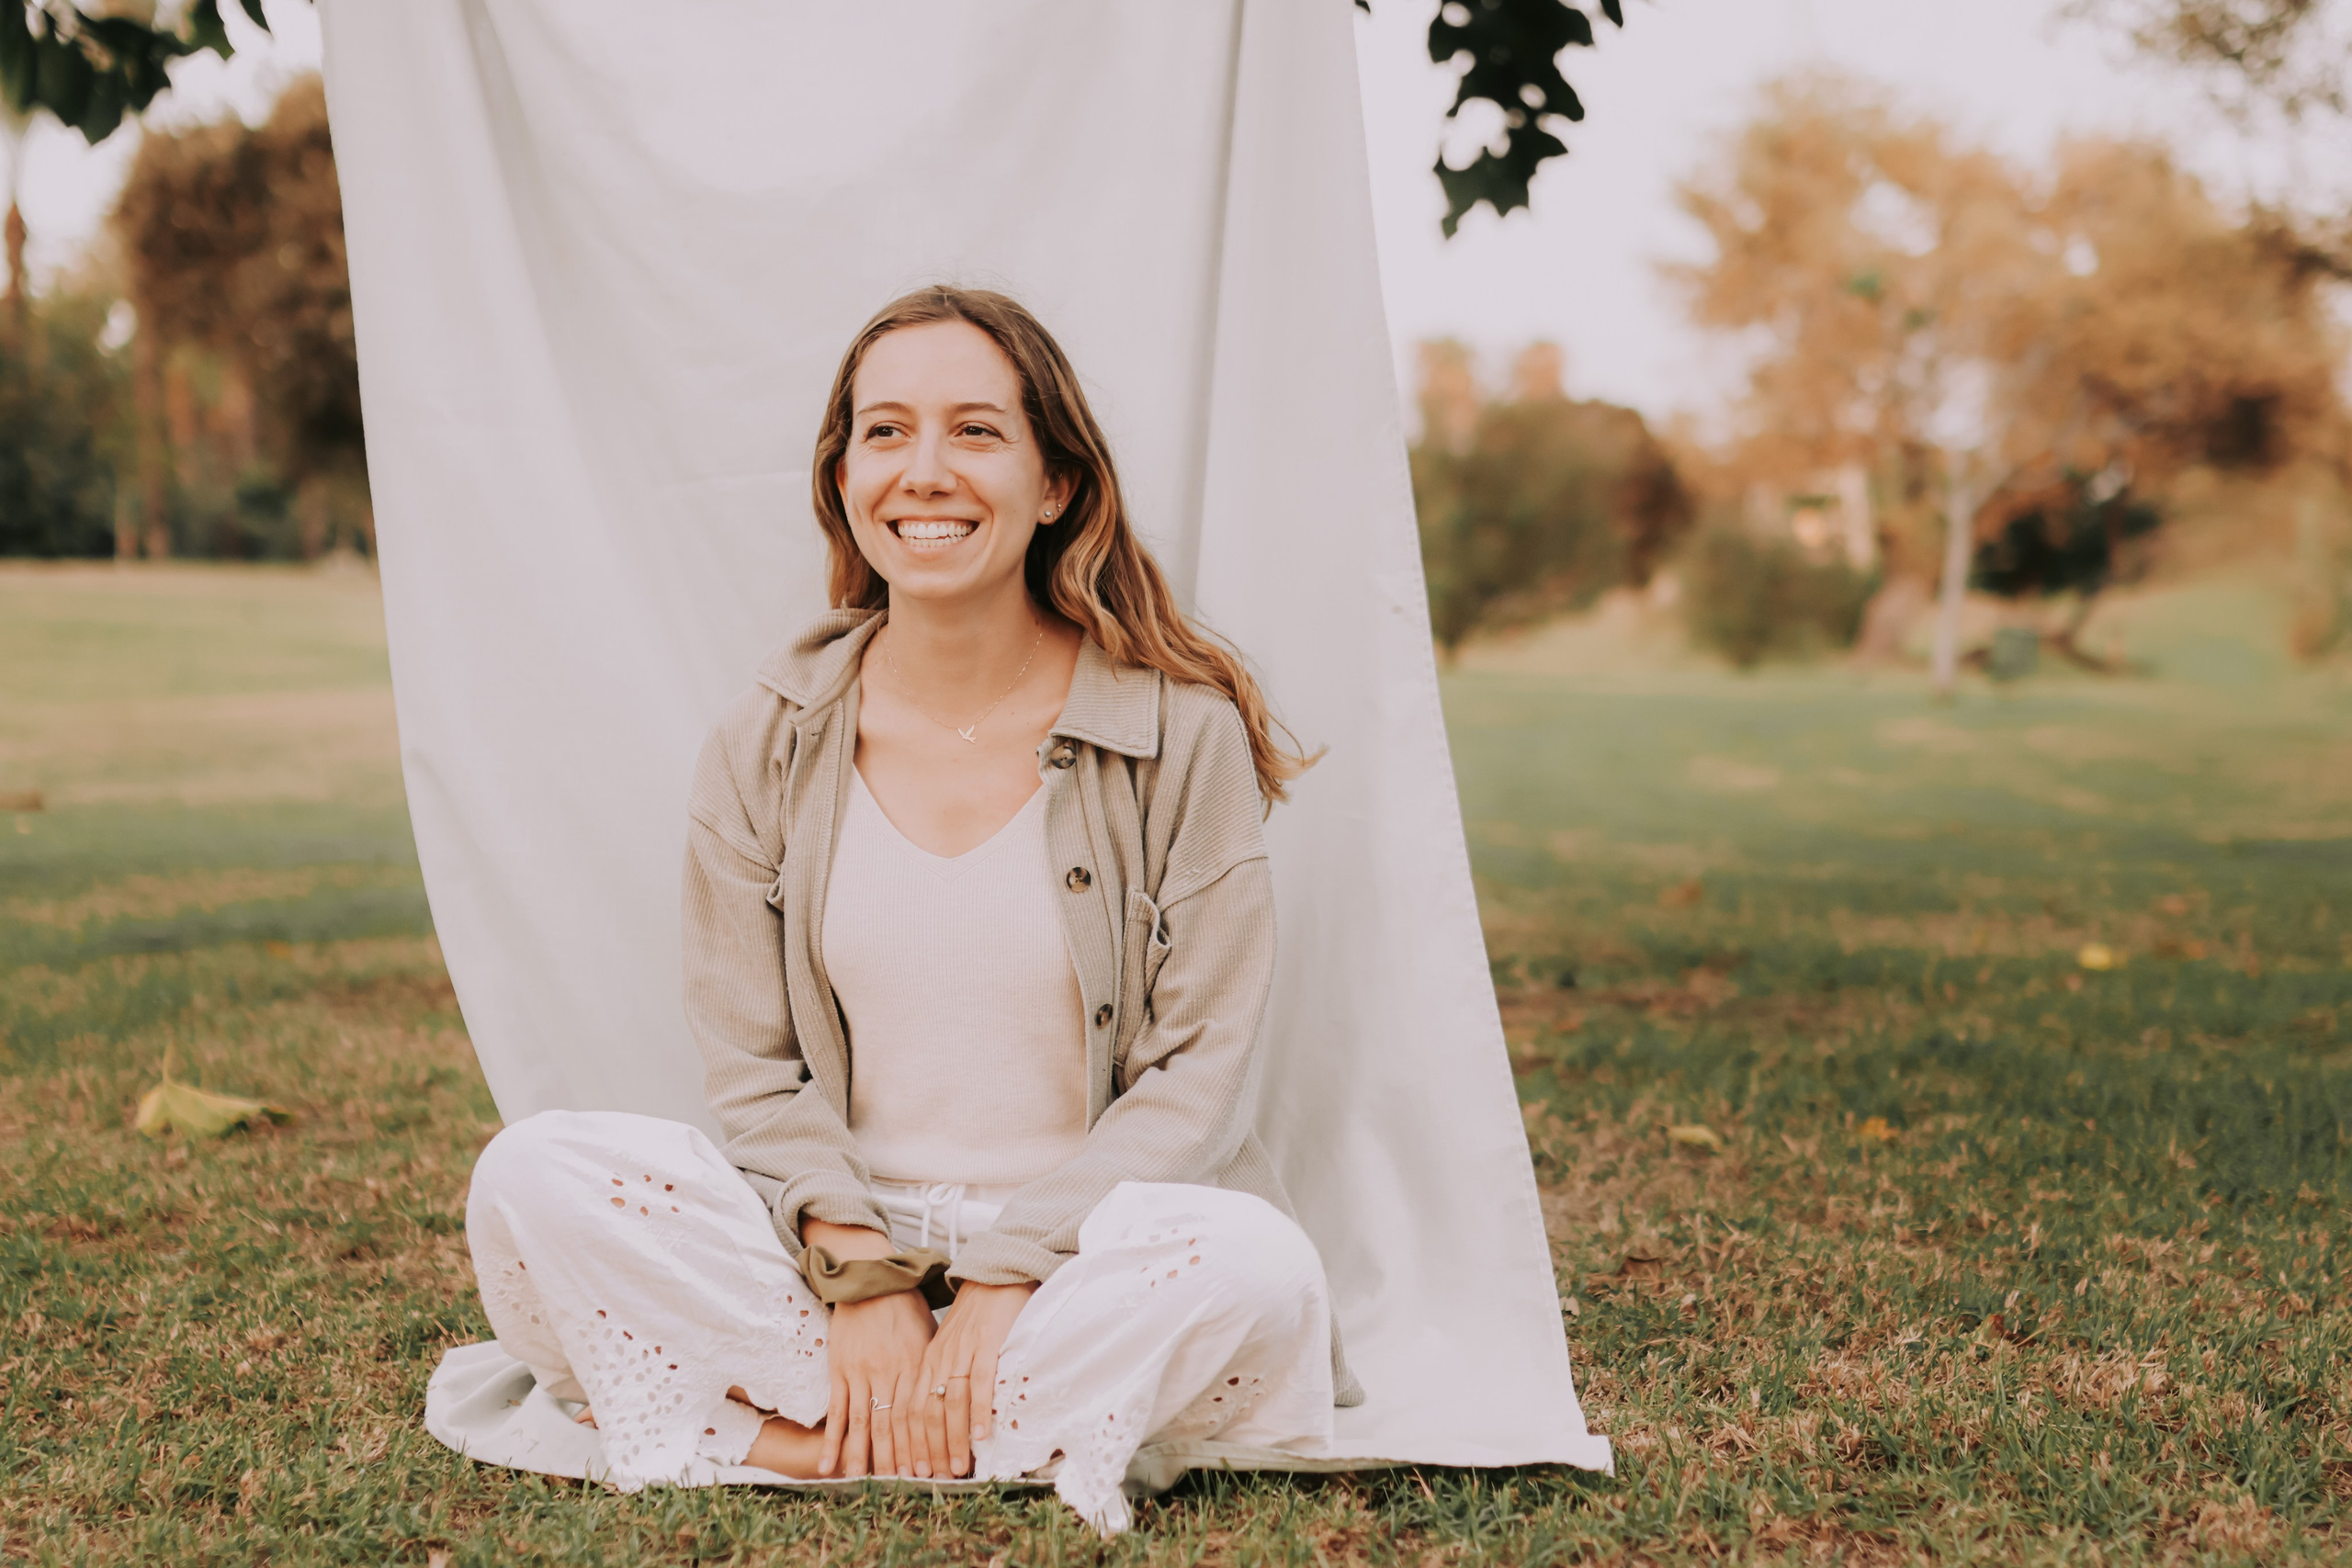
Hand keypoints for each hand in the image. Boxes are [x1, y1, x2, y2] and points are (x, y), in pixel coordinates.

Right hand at [804, 1220, 935, 1476]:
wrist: (869, 1278)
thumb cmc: (904, 1306)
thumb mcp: (928, 1334)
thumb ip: (934, 1367)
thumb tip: (953, 1395)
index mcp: (915, 1364)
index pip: (921, 1413)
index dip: (925, 1444)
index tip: (931, 1470)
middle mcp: (889, 1372)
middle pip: (895, 1423)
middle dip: (900, 1457)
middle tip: (905, 1486)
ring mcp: (861, 1373)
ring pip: (865, 1422)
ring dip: (865, 1456)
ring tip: (864, 1484)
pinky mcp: (840, 1370)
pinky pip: (836, 1411)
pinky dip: (833, 1440)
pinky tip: (828, 1465)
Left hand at [911, 1280, 1036, 1478]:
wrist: (994, 1275)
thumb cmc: (975, 1316)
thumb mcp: (950, 1346)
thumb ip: (944, 1376)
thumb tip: (945, 1418)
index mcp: (926, 1361)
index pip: (909, 1409)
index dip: (909, 1443)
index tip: (913, 1471)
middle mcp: (938, 1359)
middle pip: (925, 1412)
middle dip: (928, 1449)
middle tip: (934, 1478)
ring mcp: (961, 1352)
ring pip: (949, 1403)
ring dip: (953, 1439)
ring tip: (957, 1467)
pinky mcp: (986, 1344)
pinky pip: (979, 1381)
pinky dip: (979, 1410)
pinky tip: (982, 1433)